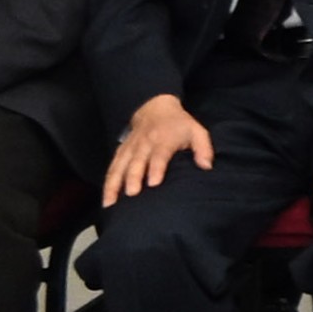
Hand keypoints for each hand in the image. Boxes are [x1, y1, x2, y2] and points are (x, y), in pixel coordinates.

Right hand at [101, 92, 215, 205]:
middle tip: (131, 195)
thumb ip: (203, 149)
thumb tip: (206, 166)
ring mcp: (130, 148)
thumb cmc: (179, 125)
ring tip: (111, 203)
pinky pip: (112, 168)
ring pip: (120, 166)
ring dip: (114, 184)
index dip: (156, 168)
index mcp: (164, 139)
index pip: (159, 155)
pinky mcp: (121, 152)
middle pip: (136, 162)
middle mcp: (144, 144)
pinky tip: (106, 199)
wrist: (155, 108)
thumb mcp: (197, 131)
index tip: (154, 183)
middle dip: (133, 178)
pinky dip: (107, 183)